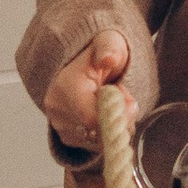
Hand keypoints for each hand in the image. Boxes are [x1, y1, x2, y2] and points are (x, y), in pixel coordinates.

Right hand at [43, 29, 131, 152]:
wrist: (83, 64)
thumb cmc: (100, 53)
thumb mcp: (109, 42)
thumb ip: (109, 49)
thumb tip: (107, 58)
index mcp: (66, 86)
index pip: (92, 119)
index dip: (118, 115)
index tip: (130, 102)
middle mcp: (57, 108)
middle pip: (98, 132)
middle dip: (118, 118)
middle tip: (123, 97)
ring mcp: (59, 125)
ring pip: (98, 141)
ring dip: (113, 125)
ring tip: (111, 103)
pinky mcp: (66, 137)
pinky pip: (94, 145)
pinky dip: (105, 132)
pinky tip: (103, 114)